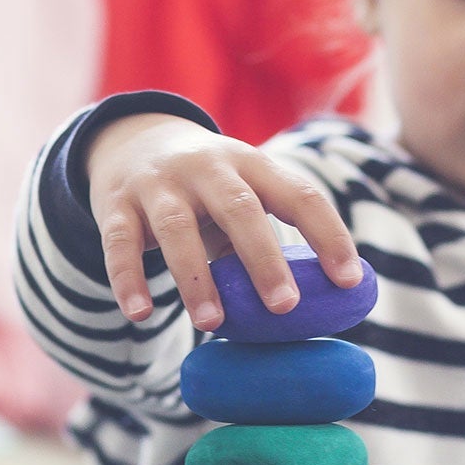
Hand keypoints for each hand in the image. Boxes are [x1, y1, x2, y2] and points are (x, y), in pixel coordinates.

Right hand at [85, 113, 363, 330]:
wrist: (131, 140)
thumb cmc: (205, 189)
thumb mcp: (239, 197)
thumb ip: (264, 241)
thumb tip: (310, 308)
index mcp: (251, 164)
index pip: (299, 194)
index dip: (327, 236)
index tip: (349, 281)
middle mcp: (206, 166)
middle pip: (239, 208)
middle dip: (264, 258)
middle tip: (285, 307)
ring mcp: (158, 183)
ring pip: (177, 228)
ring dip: (196, 278)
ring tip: (212, 323)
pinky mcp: (115, 204)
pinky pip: (119, 243)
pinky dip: (129, 279)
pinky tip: (140, 314)